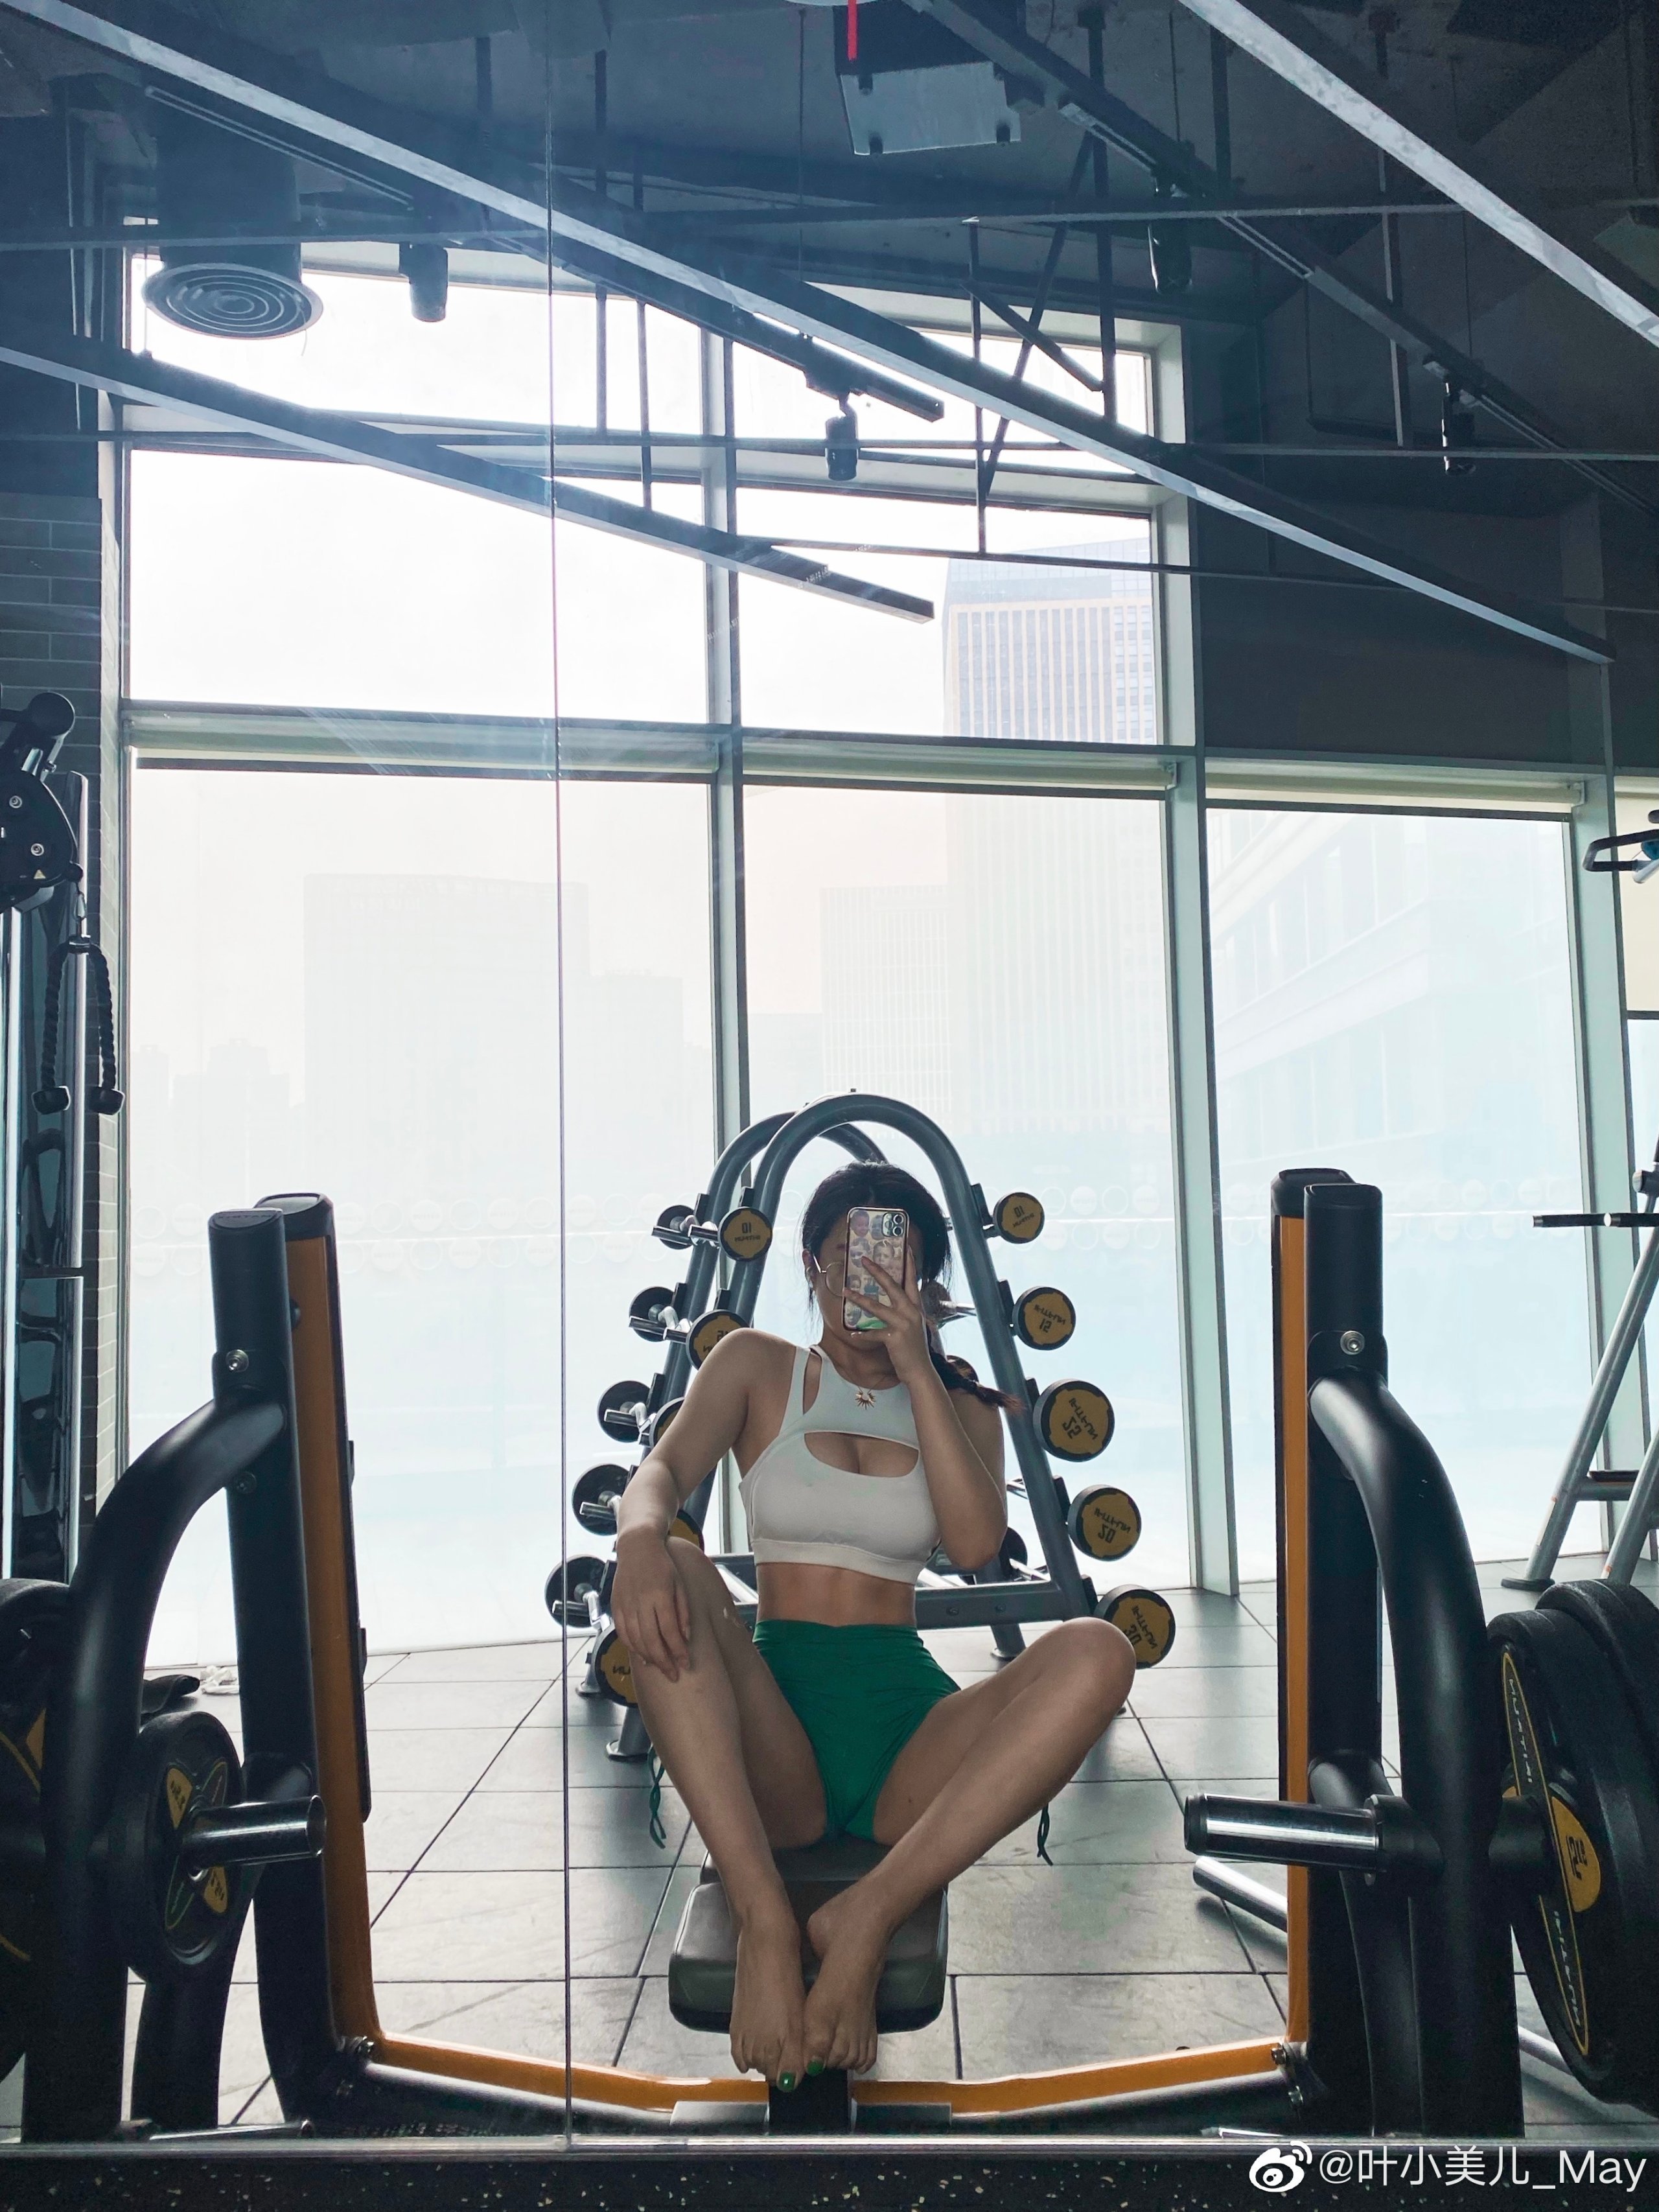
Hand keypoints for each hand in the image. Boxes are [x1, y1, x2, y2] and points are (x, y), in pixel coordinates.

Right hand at [611, 1528, 690, 1681]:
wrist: (637, 1547)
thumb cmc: (663, 1565)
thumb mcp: (679, 1584)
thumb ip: (683, 1612)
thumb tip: (685, 1638)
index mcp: (660, 1595)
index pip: (669, 1631)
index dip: (678, 1651)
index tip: (686, 1664)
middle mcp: (641, 1601)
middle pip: (651, 1640)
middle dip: (663, 1662)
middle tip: (674, 1675)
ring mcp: (626, 1604)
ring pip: (635, 1640)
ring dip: (648, 1658)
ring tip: (660, 1668)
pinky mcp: (616, 1606)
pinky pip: (622, 1633)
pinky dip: (632, 1648)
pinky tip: (642, 1657)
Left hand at [844, 1244, 932, 1385]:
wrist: (920, 1370)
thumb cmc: (914, 1349)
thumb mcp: (914, 1325)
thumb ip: (906, 1311)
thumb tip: (895, 1301)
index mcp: (916, 1307)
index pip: (912, 1280)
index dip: (909, 1263)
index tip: (906, 1247)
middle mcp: (911, 1312)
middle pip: (892, 1286)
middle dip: (877, 1271)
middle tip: (864, 1259)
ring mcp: (903, 1324)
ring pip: (877, 1307)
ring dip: (859, 1298)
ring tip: (845, 1291)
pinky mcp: (894, 1338)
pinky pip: (873, 1333)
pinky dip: (862, 1334)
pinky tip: (852, 1334)